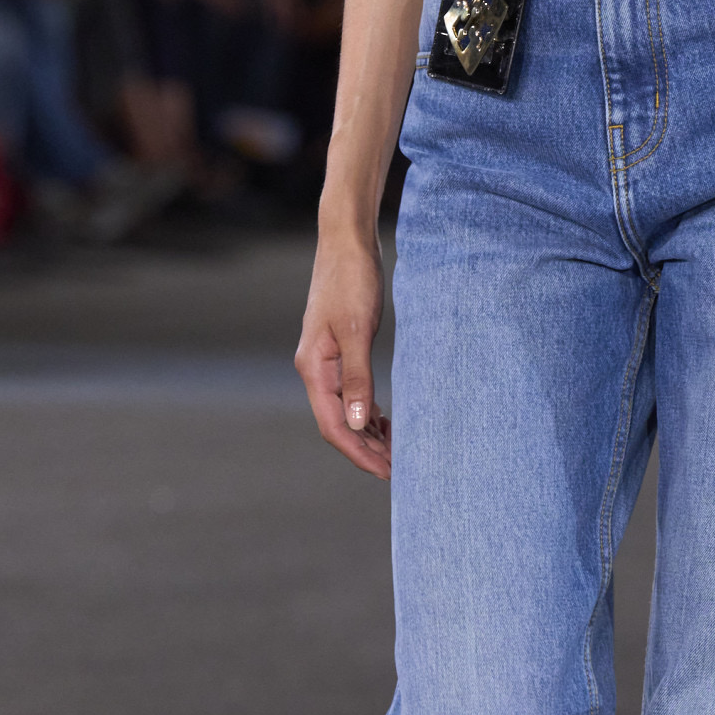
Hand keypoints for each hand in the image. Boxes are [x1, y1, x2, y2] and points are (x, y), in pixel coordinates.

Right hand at [295, 236, 390, 478]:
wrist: (347, 242)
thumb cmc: (351, 280)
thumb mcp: (357, 331)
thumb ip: (357, 378)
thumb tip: (356, 422)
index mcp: (314, 368)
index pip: (333, 425)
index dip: (358, 453)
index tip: (386, 472)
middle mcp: (315, 370)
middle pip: (338, 424)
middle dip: (366, 449)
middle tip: (400, 468)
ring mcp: (326, 362)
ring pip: (345, 412)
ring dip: (369, 433)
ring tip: (397, 449)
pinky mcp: (339, 352)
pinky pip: (351, 394)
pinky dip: (368, 412)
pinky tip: (388, 421)